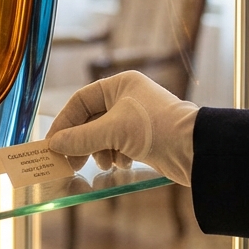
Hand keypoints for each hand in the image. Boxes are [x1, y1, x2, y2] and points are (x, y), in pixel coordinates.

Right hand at [45, 70, 197, 186]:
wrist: (196, 150)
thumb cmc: (156, 128)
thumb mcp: (113, 131)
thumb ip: (81, 138)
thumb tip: (54, 144)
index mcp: (120, 85)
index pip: (81, 100)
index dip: (65, 122)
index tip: (52, 144)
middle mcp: (127, 98)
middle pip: (90, 120)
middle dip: (81, 142)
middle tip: (70, 163)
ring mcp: (136, 119)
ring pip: (103, 136)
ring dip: (99, 151)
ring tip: (104, 164)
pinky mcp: (144, 138)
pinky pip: (117, 146)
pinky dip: (115, 156)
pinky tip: (122, 163)